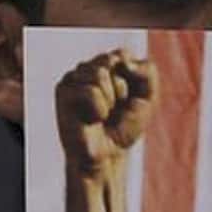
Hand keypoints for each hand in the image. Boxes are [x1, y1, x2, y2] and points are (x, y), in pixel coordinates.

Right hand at [56, 48, 156, 179]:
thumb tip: (123, 61)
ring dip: (109, 100)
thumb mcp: (148, 98)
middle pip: (112, 61)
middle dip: (120, 89)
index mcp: (105, 64)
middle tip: (113, 108)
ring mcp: (73, 78)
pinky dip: (98, 109)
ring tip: (102, 114)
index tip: (126, 100)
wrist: (107, 157)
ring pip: (100, 74)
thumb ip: (147, 72)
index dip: (131, 80)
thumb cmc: (124, 128)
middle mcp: (87, 67)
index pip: (123, 55)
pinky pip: (90, 91)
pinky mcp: (63, 92)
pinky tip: (92, 120)